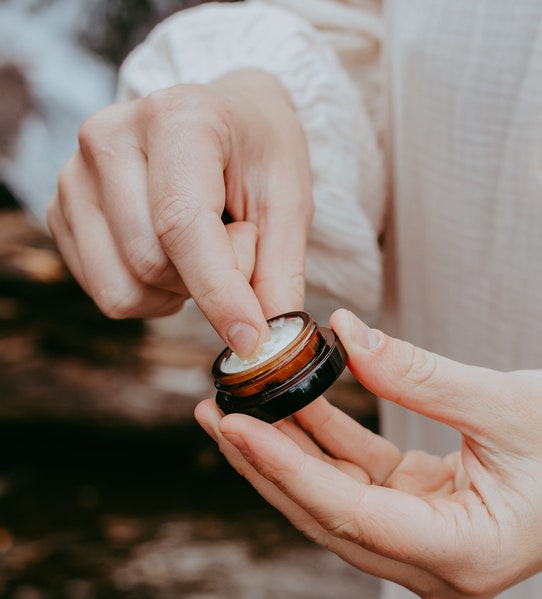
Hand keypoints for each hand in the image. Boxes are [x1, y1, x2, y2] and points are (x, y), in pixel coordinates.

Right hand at [47, 70, 312, 356]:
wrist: (226, 120)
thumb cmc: (259, 155)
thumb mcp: (288, 202)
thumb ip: (277, 273)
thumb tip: (261, 346)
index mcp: (176, 118)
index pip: (182, 225)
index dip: (219, 293)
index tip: (251, 340)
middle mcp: (109, 137)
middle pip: (151, 263)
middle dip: (209, 280)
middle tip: (239, 241)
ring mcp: (75, 174)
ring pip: (122, 288)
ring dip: (178, 290)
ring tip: (205, 246)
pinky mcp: (62, 209)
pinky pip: (106, 290)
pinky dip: (150, 292)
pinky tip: (173, 254)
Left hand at [196, 309, 541, 598]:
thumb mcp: (507, 402)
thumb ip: (420, 375)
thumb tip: (347, 336)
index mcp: (462, 552)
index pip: (348, 512)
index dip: (285, 468)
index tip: (235, 425)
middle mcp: (435, 558)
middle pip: (325, 511)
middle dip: (266, 462)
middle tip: (216, 414)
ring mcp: (425, 533)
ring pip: (335, 493)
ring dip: (290, 447)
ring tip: (240, 404)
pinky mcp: (422, 504)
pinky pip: (361, 471)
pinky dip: (328, 436)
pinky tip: (296, 402)